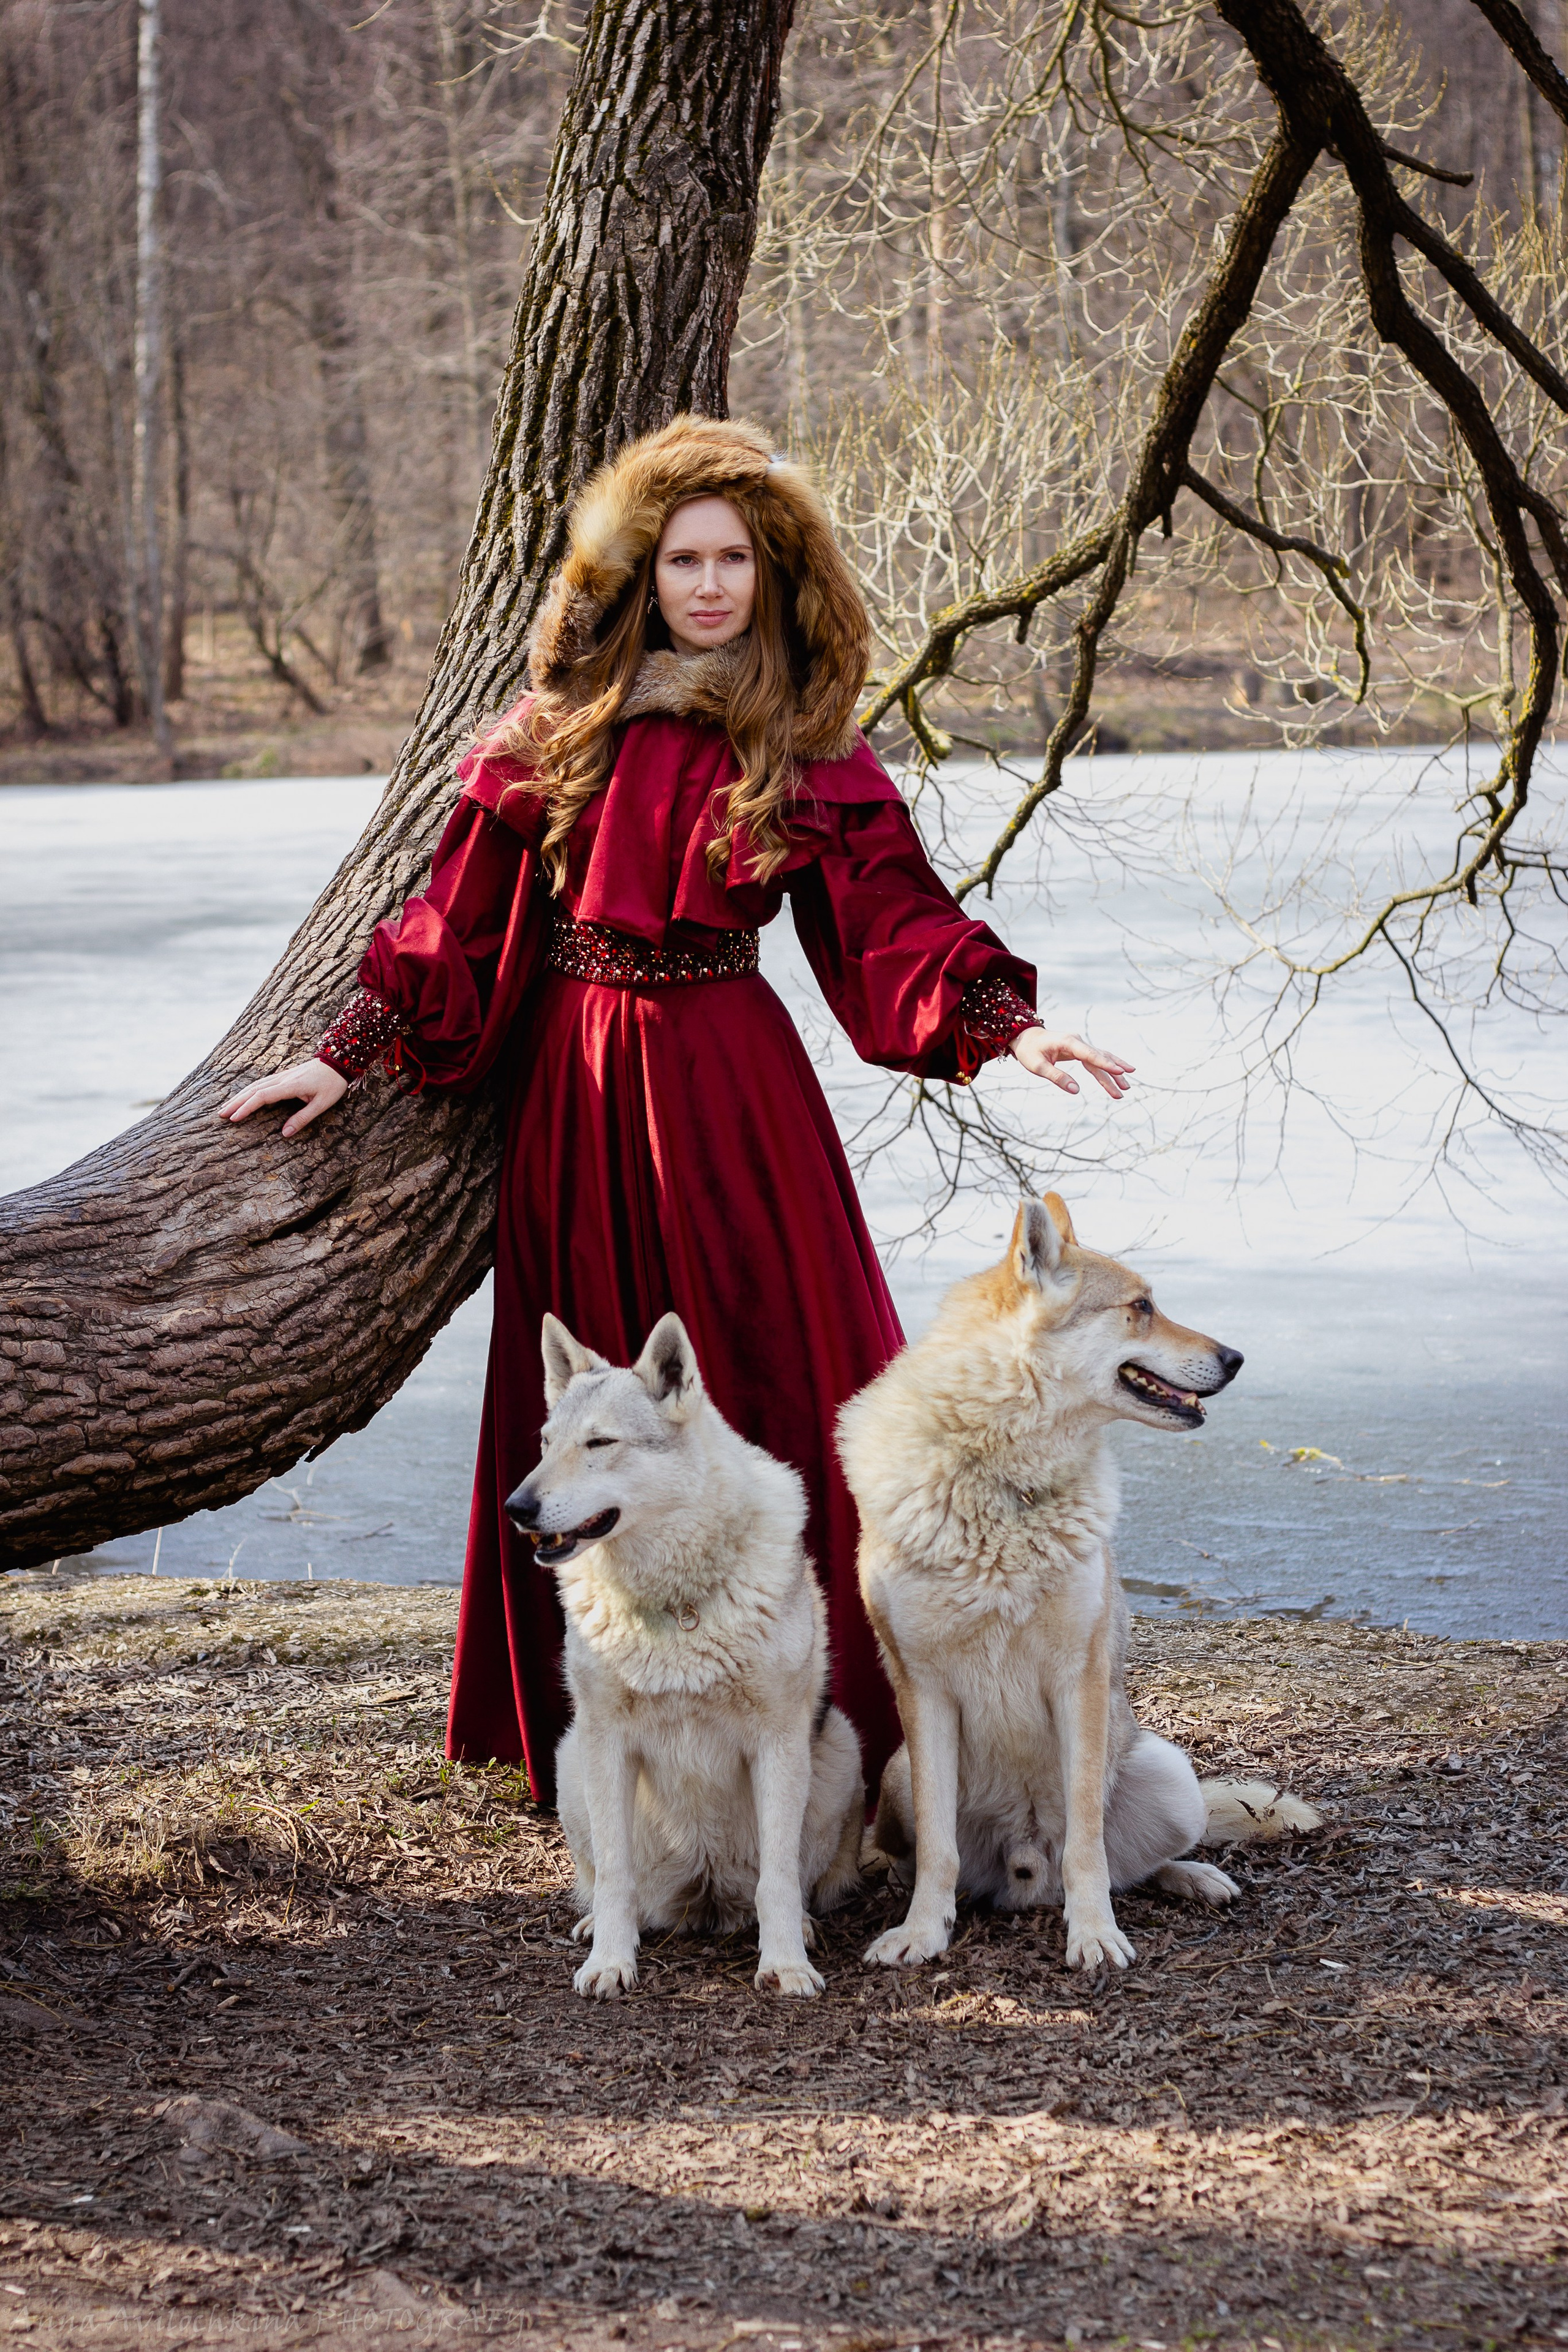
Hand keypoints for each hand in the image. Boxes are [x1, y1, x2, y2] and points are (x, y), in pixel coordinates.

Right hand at [217, 1058, 348, 1137]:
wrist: (337, 1062)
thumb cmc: (332, 1084)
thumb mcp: (322, 1104)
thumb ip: (303, 1118)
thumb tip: (285, 1133)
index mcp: (290, 1086)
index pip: (262, 1096)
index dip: (247, 1107)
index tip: (235, 1118)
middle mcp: (282, 1079)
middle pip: (252, 1090)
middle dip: (236, 1102)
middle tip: (221, 1115)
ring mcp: (281, 1076)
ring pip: (254, 1085)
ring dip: (239, 1096)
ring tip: (225, 1107)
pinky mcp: (283, 1076)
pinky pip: (260, 1083)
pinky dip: (248, 1091)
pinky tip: (242, 1097)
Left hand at [1010, 1027, 1133, 1100]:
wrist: (1026, 1037)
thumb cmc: (1030, 1051)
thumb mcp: (1038, 1066)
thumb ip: (1056, 1077)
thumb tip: (1076, 1090)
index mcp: (1068, 1042)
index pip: (1090, 1055)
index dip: (1105, 1064)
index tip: (1120, 1072)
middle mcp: (1078, 1041)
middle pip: (1099, 1058)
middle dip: (1113, 1074)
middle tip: (1125, 1089)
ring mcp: (1080, 1045)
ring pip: (1101, 1058)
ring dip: (1113, 1073)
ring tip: (1126, 1087)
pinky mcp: (1080, 1050)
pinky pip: (1096, 1059)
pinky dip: (1106, 1068)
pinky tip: (1118, 1076)